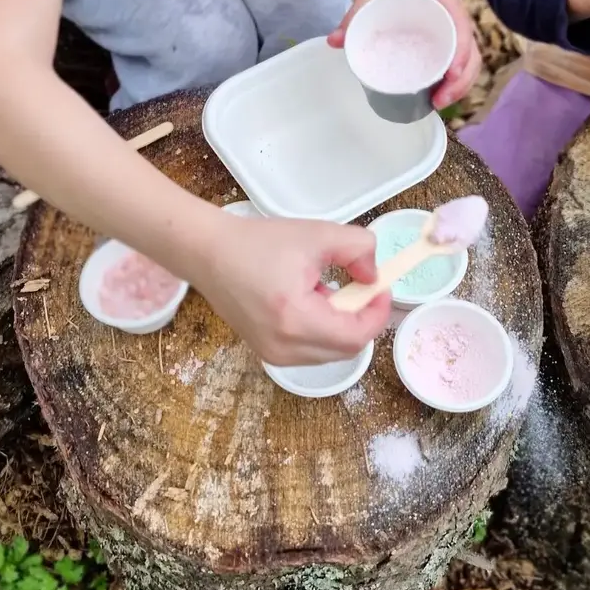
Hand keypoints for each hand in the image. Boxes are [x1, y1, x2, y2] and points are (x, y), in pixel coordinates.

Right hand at [193, 214, 390, 365]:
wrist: (209, 253)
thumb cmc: (257, 243)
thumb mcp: (318, 234)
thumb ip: (359, 249)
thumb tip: (374, 277)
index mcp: (296, 320)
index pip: (356, 336)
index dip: (377, 313)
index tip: (381, 287)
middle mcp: (283, 348)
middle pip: (346, 349)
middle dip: (361, 318)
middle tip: (361, 287)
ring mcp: (272, 355)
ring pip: (330, 352)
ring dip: (341, 325)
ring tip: (326, 290)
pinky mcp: (266, 353)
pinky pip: (310, 351)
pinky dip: (322, 329)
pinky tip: (310, 301)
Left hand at [327, 0, 480, 108]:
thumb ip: (355, 11)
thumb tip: (335, 42)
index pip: (463, 28)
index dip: (462, 54)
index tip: (451, 75)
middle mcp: (451, 15)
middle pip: (470, 51)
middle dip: (462, 80)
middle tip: (439, 101)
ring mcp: (446, 29)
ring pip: (465, 61)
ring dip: (459, 85)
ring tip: (437, 104)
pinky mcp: (437, 39)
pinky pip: (452, 62)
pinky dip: (450, 81)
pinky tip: (437, 98)